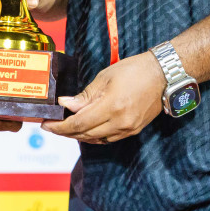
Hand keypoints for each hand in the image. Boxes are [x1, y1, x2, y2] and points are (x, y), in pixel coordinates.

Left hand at [42, 52, 165, 143]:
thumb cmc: (134, 70)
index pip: (78, 123)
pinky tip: (85, 129)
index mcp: (111, 107)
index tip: (46, 124)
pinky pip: (108, 139)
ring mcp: (128, 129)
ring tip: (65, 127)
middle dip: (65, 131)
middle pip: (85, 134)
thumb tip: (66, 104)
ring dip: (78, 135)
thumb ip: (85, 95)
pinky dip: (93, 136)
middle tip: (52, 125)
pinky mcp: (133, 131)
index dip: (60, 126)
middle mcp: (120, 123)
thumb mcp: (105, 77)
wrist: (163, 75)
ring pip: (96, 139)